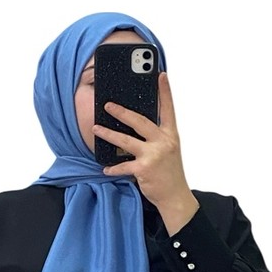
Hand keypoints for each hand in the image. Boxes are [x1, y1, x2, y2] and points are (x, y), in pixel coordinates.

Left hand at [93, 72, 198, 234]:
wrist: (175, 196)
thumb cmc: (169, 173)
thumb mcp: (168, 151)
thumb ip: (156, 138)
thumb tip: (135, 127)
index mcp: (170, 135)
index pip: (168, 109)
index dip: (165, 91)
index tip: (161, 75)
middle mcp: (163, 142)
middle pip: (140, 121)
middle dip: (122, 112)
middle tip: (108, 105)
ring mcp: (153, 155)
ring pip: (126, 141)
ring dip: (109, 134)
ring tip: (96, 129)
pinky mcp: (144, 168)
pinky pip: (123, 165)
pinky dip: (113, 168)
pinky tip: (105, 168)